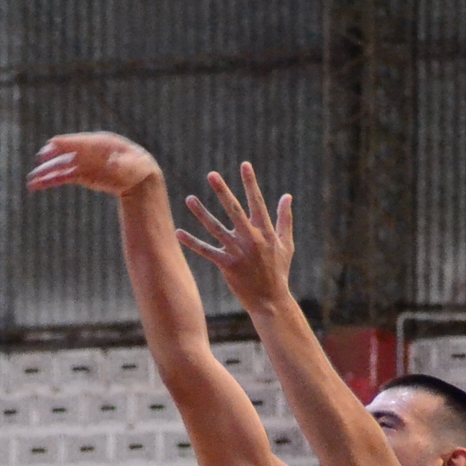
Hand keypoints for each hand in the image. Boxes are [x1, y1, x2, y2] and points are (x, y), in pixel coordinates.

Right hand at [26, 133, 159, 198]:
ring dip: (46, 174)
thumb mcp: (133, 165)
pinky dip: (51, 181)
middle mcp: (87, 151)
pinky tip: (39, 185)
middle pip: (66, 155)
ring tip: (32, 181)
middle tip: (38, 163)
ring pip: (61, 167)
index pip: (78, 142)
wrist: (138, 176)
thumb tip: (112, 164)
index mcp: (100, 143)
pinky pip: (63, 177)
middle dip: (52, 160)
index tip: (51, 145)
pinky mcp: (81, 174)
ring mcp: (83, 162)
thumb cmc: (137, 167)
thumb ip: (121, 164)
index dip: (65, 144)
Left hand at [175, 163, 294, 313]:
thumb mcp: (286, 244)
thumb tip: (287, 196)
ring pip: (215, 228)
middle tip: (212, 174)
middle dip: (223, 191)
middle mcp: (251, 238)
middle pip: (234, 210)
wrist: (271, 300)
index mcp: (265, 231)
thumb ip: (285, 219)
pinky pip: (206, 251)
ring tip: (189, 198)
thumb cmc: (279, 271)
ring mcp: (238, 252)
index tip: (245, 165)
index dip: (250, 183)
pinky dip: (192, 242)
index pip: (257, 202)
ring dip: (201, 213)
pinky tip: (178, 232)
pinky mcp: (227, 265)